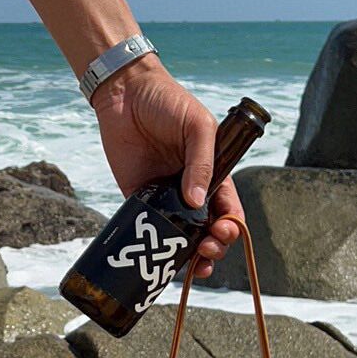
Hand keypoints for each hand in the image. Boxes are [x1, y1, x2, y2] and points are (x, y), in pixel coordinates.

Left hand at [90, 55, 243, 277]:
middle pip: (208, 229)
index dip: (230, 225)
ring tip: (191, 264)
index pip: (228, 208)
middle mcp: (191, 190)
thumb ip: (202, 161)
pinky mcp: (137, 198)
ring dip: (188, 255)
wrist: (125, 93)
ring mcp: (164, 197)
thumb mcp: (197, 125)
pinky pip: (147, 227)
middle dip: (213, 246)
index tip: (223, 231)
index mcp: (213, 173)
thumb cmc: (168, 102)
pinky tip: (157, 257)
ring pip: (180, 237)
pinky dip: (154, 246)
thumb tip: (197, 200)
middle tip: (206, 249)